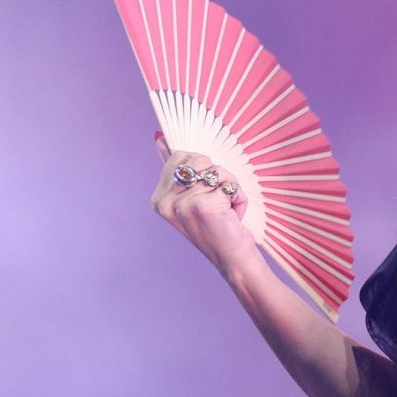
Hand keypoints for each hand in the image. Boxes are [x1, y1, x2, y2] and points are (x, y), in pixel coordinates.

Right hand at [149, 134, 258, 274]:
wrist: (232, 259)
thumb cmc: (216, 226)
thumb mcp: (191, 197)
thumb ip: (176, 169)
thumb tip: (159, 137)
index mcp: (158, 198)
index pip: (179, 156)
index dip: (200, 169)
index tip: (203, 192)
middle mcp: (165, 202)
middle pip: (198, 160)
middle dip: (215, 175)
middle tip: (216, 200)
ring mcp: (182, 204)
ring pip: (216, 171)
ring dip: (229, 187)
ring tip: (224, 209)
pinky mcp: (203, 205)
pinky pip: (230, 184)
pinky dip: (238, 198)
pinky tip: (232, 216)